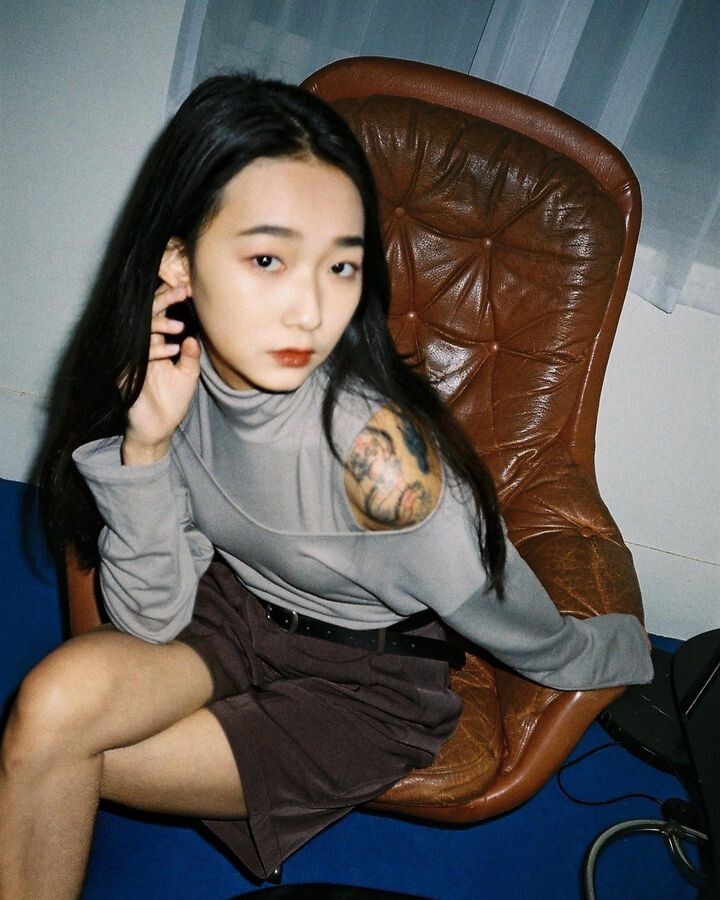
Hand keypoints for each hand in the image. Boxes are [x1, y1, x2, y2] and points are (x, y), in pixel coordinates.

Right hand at [122, 283, 200, 464]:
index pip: (159, 314)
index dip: (170, 299)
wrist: (158, 430)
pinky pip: (138, 355)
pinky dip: (155, 351)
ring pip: (140, 331)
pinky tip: (172, 350)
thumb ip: (191, 357)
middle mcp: (141, 347)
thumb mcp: (188, 376)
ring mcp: (133, 359)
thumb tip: (192, 337)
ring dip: (159, 325)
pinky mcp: (127, 373)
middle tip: (182, 290)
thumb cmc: (171, 402)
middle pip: (147, 314)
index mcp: (154, 343)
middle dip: (164, 300)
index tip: (188, 288)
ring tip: (179, 327)